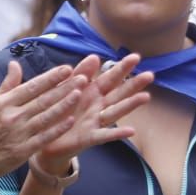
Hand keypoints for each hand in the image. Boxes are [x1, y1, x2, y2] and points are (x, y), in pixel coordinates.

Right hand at [0, 60, 83, 182]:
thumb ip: (7, 85)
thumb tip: (15, 64)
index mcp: (2, 103)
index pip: (31, 86)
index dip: (50, 77)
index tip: (66, 69)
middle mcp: (10, 116)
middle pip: (42, 99)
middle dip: (64, 88)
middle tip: (82, 77)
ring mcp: (18, 134)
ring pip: (46, 116)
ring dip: (64, 104)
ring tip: (80, 93)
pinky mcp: (23, 150)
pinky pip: (44, 137)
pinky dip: (58, 128)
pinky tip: (71, 120)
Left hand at [35, 54, 152, 171]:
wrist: (45, 138)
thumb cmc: (59, 111)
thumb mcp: (66, 89)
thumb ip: (79, 74)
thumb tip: (95, 56)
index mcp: (91, 93)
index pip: (109, 78)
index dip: (121, 68)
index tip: (136, 57)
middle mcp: (97, 106)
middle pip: (118, 94)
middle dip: (133, 84)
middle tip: (150, 75)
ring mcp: (95, 122)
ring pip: (115, 111)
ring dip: (130, 105)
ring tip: (145, 97)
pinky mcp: (89, 137)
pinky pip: (104, 135)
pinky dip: (117, 133)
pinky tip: (131, 131)